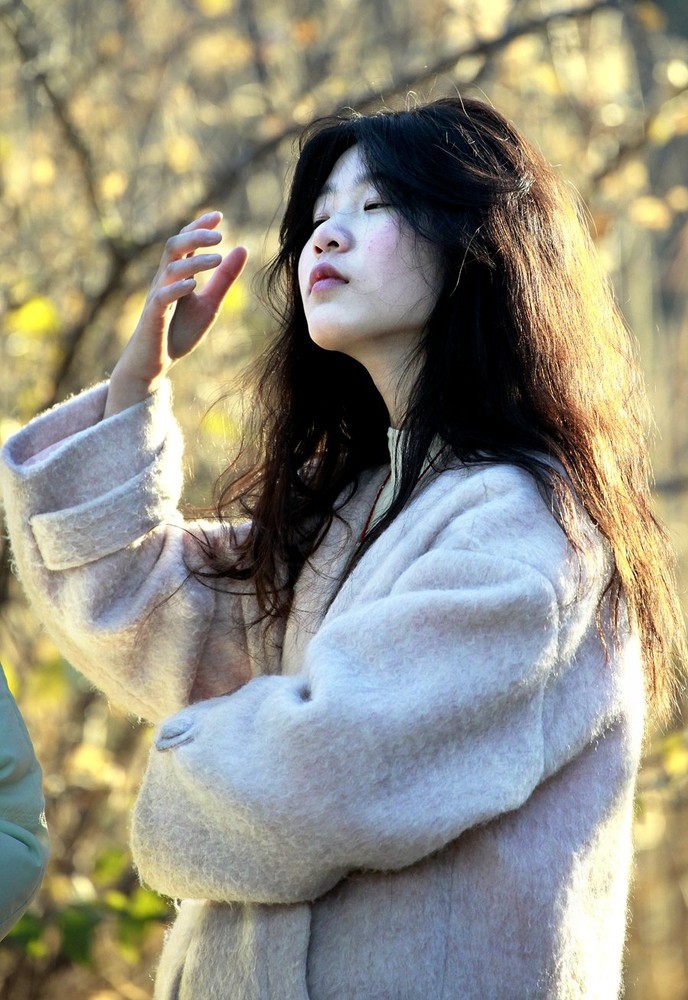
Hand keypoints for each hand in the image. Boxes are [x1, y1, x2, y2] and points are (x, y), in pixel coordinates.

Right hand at [104, 212, 247, 416]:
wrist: (155, 363)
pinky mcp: (152, 316)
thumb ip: (224, 278)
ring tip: (217, 259)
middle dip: (194, 236)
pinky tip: (192, 284)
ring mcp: (157, 296)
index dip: (198, 226)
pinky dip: (176, 288)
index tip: (218, 216)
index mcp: (177, 274)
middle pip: (174, 246)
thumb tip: (242, 248)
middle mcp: (164, 279)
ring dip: (194, 261)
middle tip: (219, 235)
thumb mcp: (209, 303)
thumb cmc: (179, 332)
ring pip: (170, 268)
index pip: (185, 242)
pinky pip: (161, 297)